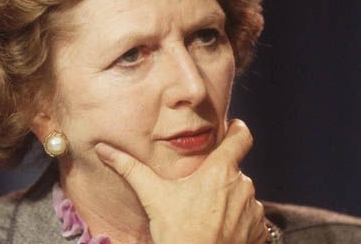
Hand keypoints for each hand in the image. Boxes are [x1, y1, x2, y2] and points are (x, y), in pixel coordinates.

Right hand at [94, 119, 266, 243]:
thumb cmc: (177, 232)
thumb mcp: (152, 196)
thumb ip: (129, 168)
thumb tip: (103, 149)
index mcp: (221, 171)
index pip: (242, 137)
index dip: (238, 130)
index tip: (233, 129)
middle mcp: (243, 186)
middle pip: (234, 170)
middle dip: (219, 178)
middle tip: (199, 192)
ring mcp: (253, 210)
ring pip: (242, 195)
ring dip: (229, 201)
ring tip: (206, 216)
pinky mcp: (258, 231)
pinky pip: (251, 219)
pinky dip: (238, 222)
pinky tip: (219, 231)